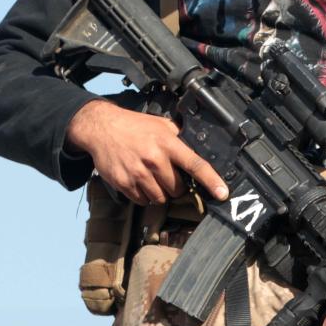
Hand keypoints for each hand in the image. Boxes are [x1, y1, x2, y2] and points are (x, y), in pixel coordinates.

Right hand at [66, 99, 228, 205]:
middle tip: (167, 174)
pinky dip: (143, 195)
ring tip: (152, 177)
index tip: (223, 193)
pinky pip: (142, 201)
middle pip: (177, 189)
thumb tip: (199, 148)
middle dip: (176, 186)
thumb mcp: (161, 124)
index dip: (211, 180)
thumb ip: (179, 137)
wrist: (102, 128)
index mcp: (167, 144)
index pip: (195, 164)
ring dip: (160, 192)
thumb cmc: (135, 126)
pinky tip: (139, 180)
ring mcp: (138, 173)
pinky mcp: (124, 183)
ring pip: (160, 198)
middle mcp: (154, 159)